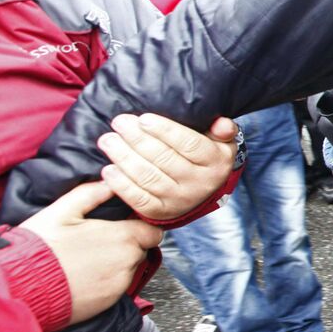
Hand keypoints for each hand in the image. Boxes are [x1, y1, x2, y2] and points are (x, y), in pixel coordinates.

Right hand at [19, 181, 160, 323]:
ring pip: (130, 268)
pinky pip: (117, 287)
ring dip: (116, 263)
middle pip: (141, 249)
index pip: (152, 231)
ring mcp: (120, 284)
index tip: (123, 225)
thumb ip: (92, 193)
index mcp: (123, 236)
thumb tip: (111, 182)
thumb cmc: (41, 246)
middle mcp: (128, 261)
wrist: (23, 286)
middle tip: (98, 241)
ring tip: (87, 259)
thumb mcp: (63, 209)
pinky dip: (106, 281)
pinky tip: (84, 276)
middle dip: (127, 244)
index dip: (139, 226)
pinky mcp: (110, 302)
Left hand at [98, 114, 238, 220]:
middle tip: (119, 123)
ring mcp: (179, 200)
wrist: (204, 191)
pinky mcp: (161, 212)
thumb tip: (222, 124)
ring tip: (108, 141)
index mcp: (215, 162)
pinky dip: (121, 185)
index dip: (165, 131)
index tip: (144, 119)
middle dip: (138, 139)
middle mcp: (199, 183)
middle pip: (164, 159)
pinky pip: (139, 199)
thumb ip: (224, 130)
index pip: (190, 144)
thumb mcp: (222, 142)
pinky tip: (109, 170)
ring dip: (124, 158)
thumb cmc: (207, 157)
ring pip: (149, 178)